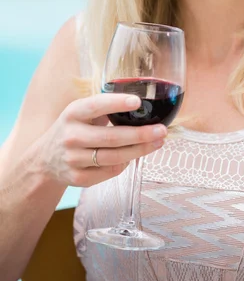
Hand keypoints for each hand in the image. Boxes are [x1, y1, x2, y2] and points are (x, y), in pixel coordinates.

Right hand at [33, 94, 167, 186]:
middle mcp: (71, 136)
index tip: (137, 102)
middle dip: (141, 134)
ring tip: (157, 143)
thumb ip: (104, 106)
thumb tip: (142, 103)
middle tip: (162, 130)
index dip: (117, 103)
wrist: (45, 158)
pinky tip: (134, 155)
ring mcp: (73, 159)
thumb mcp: (81, 111)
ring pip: (114, 157)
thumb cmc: (74, 128)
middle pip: (112, 137)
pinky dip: (125, 163)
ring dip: (140, 151)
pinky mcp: (78, 178)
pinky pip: (110, 172)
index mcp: (73, 113)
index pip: (96, 106)